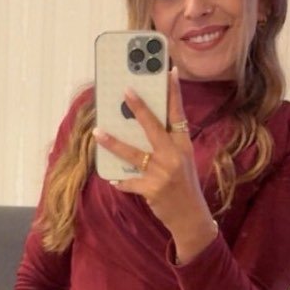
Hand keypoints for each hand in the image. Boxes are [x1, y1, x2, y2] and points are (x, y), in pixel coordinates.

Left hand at [93, 68, 217, 261]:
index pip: (179, 114)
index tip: (170, 72)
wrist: (191, 217)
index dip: (174, 93)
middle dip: (139, 108)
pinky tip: (112, 179)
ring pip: (133, 153)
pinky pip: (130, 182)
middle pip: (154, 127)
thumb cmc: (185, 187)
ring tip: (98, 133)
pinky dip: (121, 182)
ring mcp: (163, 173)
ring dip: (113, 142)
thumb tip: (141, 128)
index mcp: (184, 146)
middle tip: (125, 91)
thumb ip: (168, 145)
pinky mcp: (152, 189)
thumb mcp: (183, 162)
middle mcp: (174, 156)